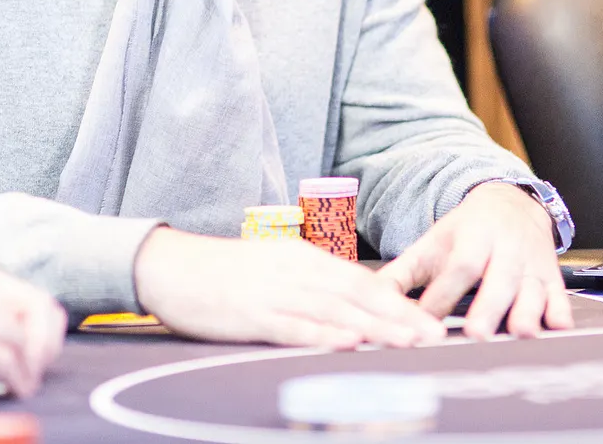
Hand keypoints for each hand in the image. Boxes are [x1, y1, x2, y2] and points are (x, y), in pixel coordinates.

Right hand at [0, 224, 66, 396]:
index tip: (33, 349)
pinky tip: (9, 390)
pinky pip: (8, 364)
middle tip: (35, 369)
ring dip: (31, 367)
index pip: (30, 298)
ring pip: (27, 342)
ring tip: (24, 386)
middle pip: (38, 317)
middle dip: (44, 347)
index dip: (39, 326)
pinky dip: (15, 380)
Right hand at [133, 227, 444, 348]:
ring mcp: (273, 292)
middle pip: (356, 295)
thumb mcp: (271, 267)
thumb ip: (308, 284)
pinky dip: (322, 335)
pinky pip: (293, 326)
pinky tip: (347, 343)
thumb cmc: (220, 272)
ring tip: (406, 343)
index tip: (428, 320)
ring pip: (333, 311)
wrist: (168, 265)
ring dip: (374, 328)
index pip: (360, 280)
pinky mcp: (250, 314)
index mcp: (302, 258)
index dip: (397, 302)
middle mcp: (294, 271)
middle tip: (433, 337)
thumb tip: (347, 308)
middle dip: (398, 318)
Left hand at [381, 181, 570, 339]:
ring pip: (534, 289)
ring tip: (520, 334)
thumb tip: (366, 299)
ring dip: (528, 312)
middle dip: (488, 307)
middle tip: (476, 335)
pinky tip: (557, 329)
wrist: (510, 204)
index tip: (426, 325)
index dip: (443, 295)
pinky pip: (561, 296)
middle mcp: (505, 249)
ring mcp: (532, 264)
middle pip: (498, 278)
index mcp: (472, 237)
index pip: (458, 267)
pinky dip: (561, 313)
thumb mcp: (431, 244)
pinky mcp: (553, 278)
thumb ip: (401, 274)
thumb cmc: (465, 232)